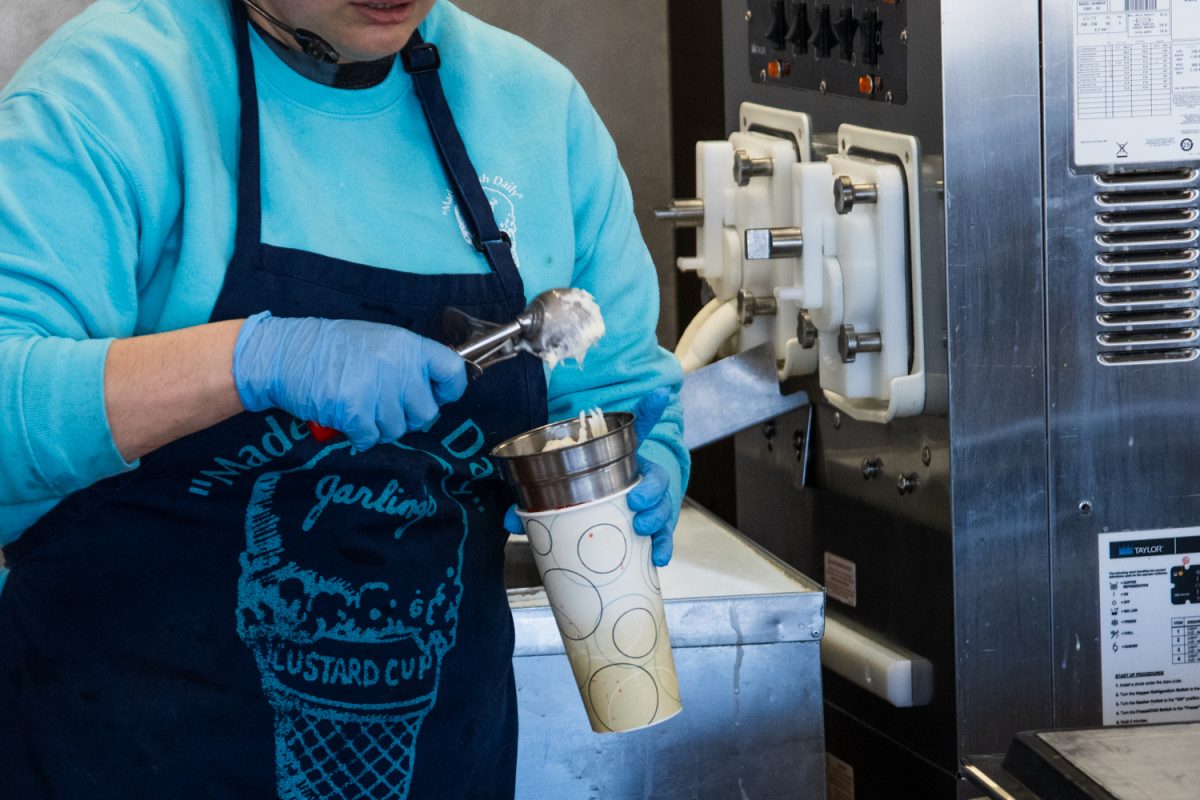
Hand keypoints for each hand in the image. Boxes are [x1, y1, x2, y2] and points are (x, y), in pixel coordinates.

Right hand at [233, 311, 466, 449]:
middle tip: (385, 408)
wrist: (285, 353)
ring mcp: (376, 388)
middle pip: (426, 413)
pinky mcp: (353, 409)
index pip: (453, 371)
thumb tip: (433, 390)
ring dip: (380, 427)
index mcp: (407, 345)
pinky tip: (348, 421)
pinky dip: (360, 436)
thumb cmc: (333, 349)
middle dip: (408, 418)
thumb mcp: (379, 342)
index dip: (449, 390)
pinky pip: (370, 438)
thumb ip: (408, 363)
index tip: (436, 395)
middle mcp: (397, 365)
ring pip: (397, 430)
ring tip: (361, 409)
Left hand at [503, 389, 678, 566]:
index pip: (639, 429)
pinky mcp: (652, 529)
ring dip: (657, 518)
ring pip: (664, 506)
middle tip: (635, 502)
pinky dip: (663, 547)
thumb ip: (535, 502)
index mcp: (622, 457)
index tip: (657, 393)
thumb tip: (509, 518)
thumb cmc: (581, 497)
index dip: (649, 410)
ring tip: (642, 529)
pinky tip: (658, 558)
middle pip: (656, 477)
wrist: (601, 519)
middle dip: (651, 490)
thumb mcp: (560, 491)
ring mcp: (650, 504)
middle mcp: (641, 478)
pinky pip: (664, 537)